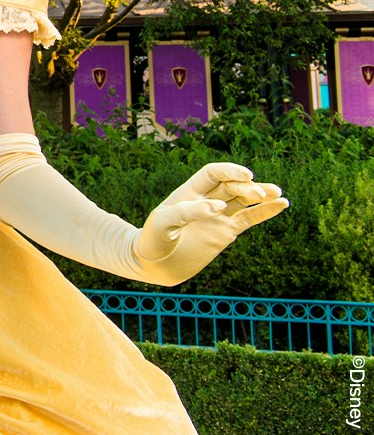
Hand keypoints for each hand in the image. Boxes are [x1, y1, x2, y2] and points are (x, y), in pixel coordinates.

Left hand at [132, 163, 288, 285]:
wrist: (156, 263)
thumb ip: (190, 211)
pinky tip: (282, 205)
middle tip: (259, 193)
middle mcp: (207, 200)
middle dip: (247, 187)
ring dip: (262, 195)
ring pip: (244, 200)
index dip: (230, 171)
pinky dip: (266, 211)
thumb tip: (220, 207)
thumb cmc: (154, 239)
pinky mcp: (227, 231)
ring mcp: (219, 216)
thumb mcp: (165, 223)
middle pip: (232, 186)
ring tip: (278, 194)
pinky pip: (250, 218)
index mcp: (189, 192)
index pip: (213, 173)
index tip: (247, 175)